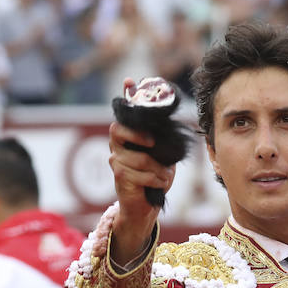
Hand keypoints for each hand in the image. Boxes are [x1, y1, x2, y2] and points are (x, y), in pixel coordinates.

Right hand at [109, 108, 173, 260]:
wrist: (145, 206)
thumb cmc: (154, 178)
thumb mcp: (163, 155)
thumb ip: (163, 139)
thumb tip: (172, 122)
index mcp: (128, 136)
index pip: (124, 114)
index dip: (126, 96)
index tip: (129, 80)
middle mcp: (116, 145)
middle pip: (118, 130)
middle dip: (138, 136)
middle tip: (153, 143)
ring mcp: (115, 160)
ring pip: (139, 158)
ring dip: (158, 169)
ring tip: (164, 176)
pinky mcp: (119, 177)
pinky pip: (140, 174)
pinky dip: (155, 179)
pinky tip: (157, 184)